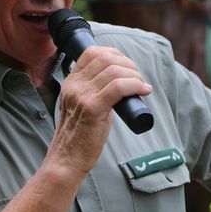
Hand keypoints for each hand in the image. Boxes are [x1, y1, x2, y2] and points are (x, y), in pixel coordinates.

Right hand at [46, 46, 151, 175]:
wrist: (67, 159)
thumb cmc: (80, 135)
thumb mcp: (81, 105)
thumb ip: (93, 90)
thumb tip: (119, 80)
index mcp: (70, 82)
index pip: (92, 52)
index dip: (114, 53)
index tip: (127, 65)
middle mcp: (74, 85)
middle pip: (106, 58)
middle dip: (128, 64)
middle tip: (138, 77)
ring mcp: (82, 95)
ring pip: (114, 71)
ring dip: (134, 75)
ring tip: (142, 86)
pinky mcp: (92, 108)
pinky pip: (119, 87)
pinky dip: (135, 85)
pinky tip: (143, 91)